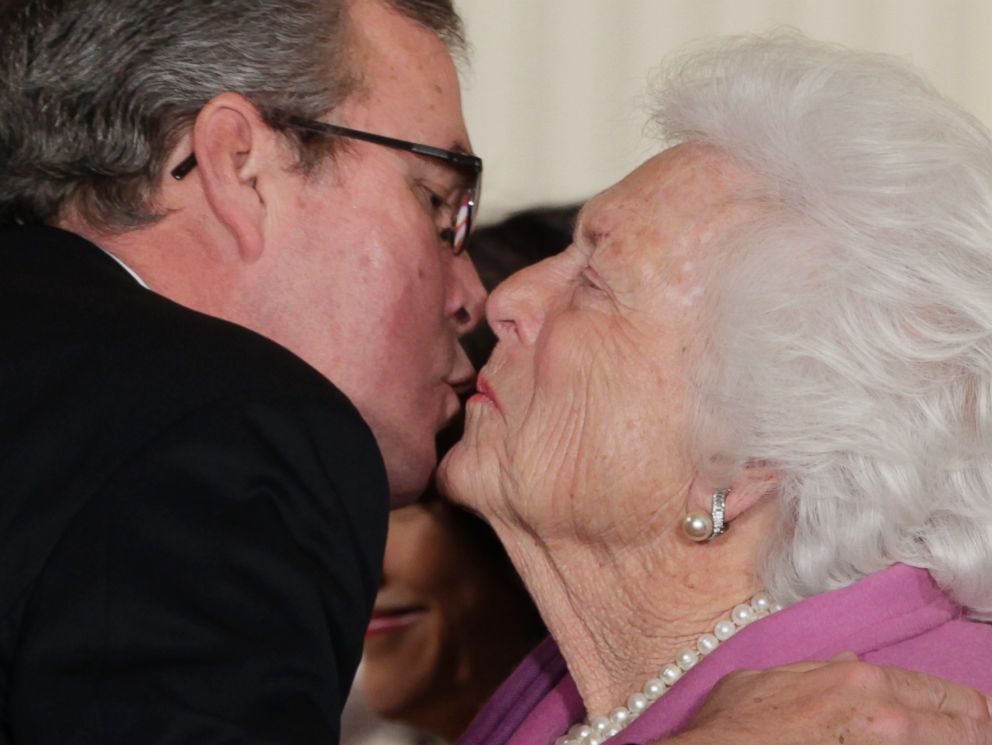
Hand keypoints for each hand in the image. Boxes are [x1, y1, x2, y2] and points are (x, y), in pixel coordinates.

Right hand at [662, 654, 991, 744]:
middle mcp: (884, 712)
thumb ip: (814, 672)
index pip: (940, 691)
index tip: (973, 721)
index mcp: (858, 680)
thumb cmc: (735, 727)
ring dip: (954, 741)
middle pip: (966, 722)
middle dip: (974, 728)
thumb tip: (846, 665)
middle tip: (977, 733)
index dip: (963, 708)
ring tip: (963, 740)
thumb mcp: (769, 680)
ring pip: (954, 743)